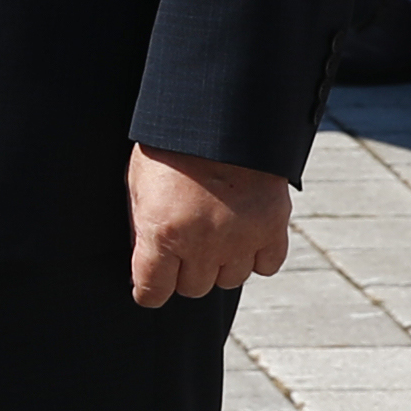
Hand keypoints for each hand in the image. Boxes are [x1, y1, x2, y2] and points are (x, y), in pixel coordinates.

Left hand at [128, 144, 292, 306]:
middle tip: (185, 244)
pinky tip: (245, 235)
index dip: (148, 290)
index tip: (151, 283)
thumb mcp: (138, 184)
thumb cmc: (169, 147)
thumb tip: (139, 269)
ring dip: (220, 264)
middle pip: (192, 288)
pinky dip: (257, 256)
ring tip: (215, 234)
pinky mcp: (272, 228)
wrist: (220, 117)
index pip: (152, 293)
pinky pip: (266, 266)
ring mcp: (240, 239)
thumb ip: (140, 228)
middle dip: (184, 271)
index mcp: (161, 234)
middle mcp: (201, 244)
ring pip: (229, 280)